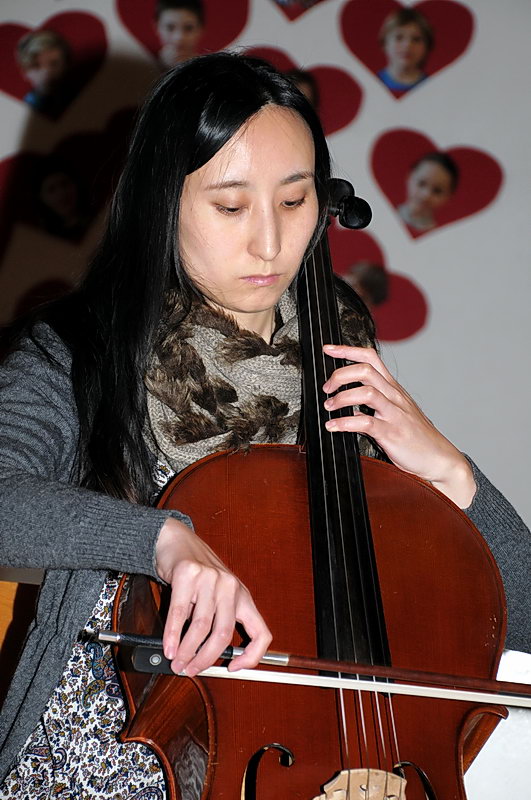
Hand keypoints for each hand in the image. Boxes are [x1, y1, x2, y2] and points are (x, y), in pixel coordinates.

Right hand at [155, 517, 271, 676]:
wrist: (178, 540)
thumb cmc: (198, 572)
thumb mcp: (218, 594)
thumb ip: (217, 620)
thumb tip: (205, 658)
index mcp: (243, 596)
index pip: (261, 632)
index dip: (252, 657)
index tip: (234, 669)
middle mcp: (230, 587)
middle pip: (223, 634)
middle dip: (205, 659)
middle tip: (191, 669)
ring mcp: (209, 579)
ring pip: (200, 626)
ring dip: (186, 650)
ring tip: (177, 661)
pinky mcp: (187, 574)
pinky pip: (179, 613)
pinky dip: (172, 635)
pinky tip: (168, 646)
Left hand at [322, 344, 475, 508]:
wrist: (439, 458)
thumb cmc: (416, 437)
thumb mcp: (396, 412)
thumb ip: (374, 405)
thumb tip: (350, 403)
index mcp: (393, 388)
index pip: (371, 358)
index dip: (347, 351)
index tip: (329, 349)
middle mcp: (394, 396)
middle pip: (366, 370)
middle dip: (340, 375)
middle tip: (327, 388)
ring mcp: (394, 413)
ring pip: (366, 392)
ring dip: (342, 397)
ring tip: (329, 407)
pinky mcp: (392, 433)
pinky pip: (365, 423)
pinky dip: (345, 422)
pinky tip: (334, 426)